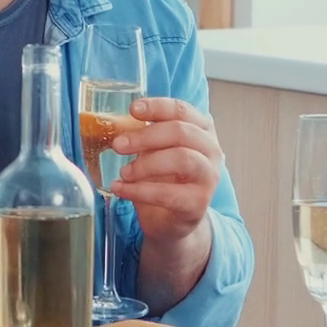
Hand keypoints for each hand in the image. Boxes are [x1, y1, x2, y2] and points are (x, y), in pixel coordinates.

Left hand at [111, 97, 222, 243]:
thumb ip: (143, 135)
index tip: (133, 109)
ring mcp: (208, 177)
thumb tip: (115, 123)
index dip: (157, 106)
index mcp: (201, 129)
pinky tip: (120, 189)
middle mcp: (211, 150)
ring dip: (145, 164)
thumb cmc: (163, 178)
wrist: (171, 220)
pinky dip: (139, 191)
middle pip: (180, 132)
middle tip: (118, 145)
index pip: (182, 110)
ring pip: (181, 159)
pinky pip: (168, 193)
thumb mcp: (153, 151)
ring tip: (123, 172)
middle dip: (145, 136)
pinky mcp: (199, 203)